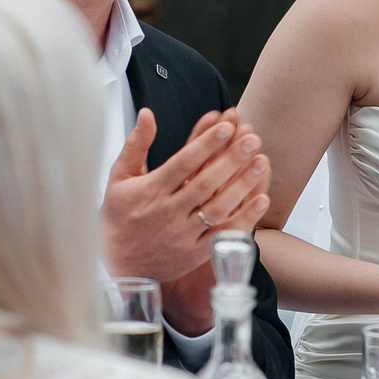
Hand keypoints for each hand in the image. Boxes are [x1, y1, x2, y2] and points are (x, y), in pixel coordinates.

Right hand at [102, 108, 271, 284]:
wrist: (117, 265)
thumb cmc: (118, 218)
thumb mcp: (119, 177)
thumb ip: (136, 144)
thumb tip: (147, 113)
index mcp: (151, 190)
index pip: (183, 163)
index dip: (205, 144)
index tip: (225, 126)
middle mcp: (168, 212)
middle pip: (205, 182)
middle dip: (231, 159)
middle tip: (252, 139)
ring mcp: (183, 234)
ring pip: (218, 207)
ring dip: (242, 184)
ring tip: (261, 162)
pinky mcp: (195, 253)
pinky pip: (223, 235)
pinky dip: (244, 218)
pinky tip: (261, 200)